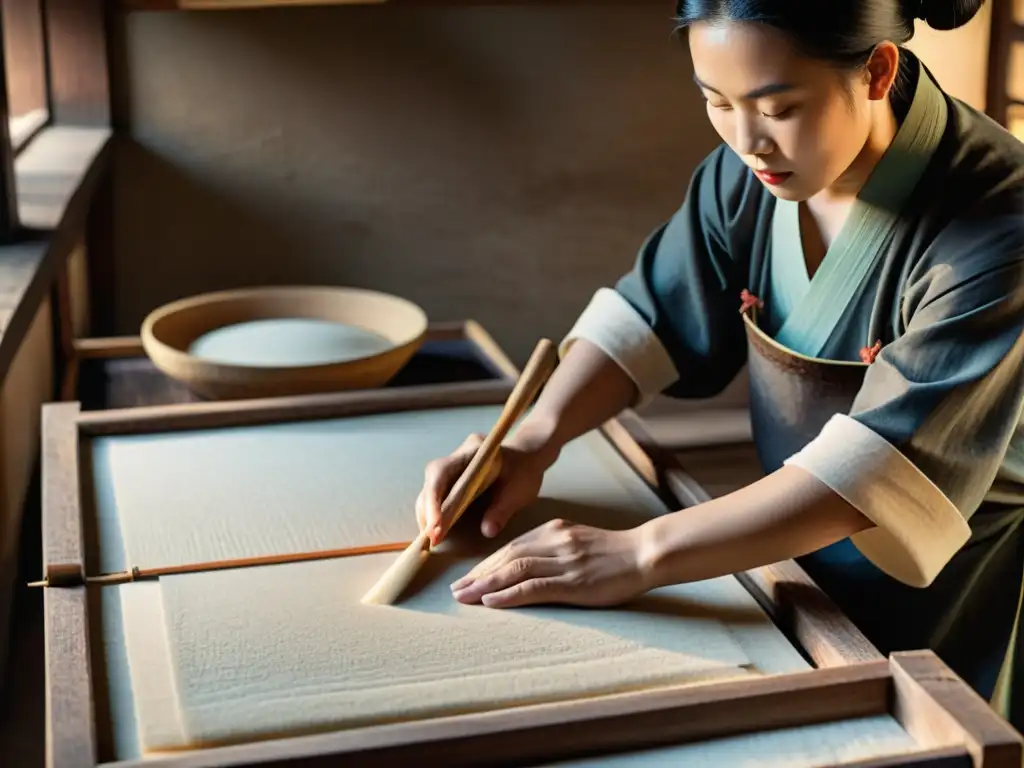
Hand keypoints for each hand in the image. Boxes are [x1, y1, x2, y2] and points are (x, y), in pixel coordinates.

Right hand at [415, 429, 557, 545]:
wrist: (527, 457)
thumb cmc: (524, 471)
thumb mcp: (519, 490)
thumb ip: (503, 509)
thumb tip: (487, 532)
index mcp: (471, 452)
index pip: (441, 473)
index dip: (434, 500)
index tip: (435, 526)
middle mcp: (455, 457)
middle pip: (430, 483)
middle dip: (428, 512)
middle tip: (431, 539)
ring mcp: (451, 467)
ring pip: (429, 490)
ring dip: (427, 514)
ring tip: (432, 538)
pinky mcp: (451, 478)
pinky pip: (436, 495)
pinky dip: (434, 513)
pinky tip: (437, 529)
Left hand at [448, 518, 650, 608]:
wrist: (644, 553)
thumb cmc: (614, 553)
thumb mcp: (578, 542)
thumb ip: (554, 548)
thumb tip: (526, 565)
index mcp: (554, 531)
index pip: (511, 547)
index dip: (486, 564)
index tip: (468, 577)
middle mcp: (554, 541)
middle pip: (506, 557)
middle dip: (478, 574)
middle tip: (455, 590)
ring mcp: (563, 561)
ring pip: (514, 570)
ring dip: (485, 584)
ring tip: (464, 597)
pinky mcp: (574, 581)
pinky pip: (534, 587)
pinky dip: (509, 594)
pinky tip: (491, 601)